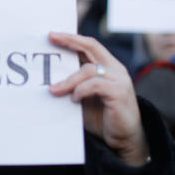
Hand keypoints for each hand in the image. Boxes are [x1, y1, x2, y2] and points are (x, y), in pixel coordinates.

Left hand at [48, 32, 149, 166]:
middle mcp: (115, 69)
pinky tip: (75, 99)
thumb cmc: (102, 118)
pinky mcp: (119, 92)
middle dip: (69, 41)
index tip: (53, 35)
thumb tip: (50, 79)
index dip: (72, 38)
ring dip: (68, 80)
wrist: (124, 140)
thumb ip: (74, 85)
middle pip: (91, 47)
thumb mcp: (85, 97)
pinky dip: (81, 90)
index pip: (90, 46)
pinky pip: (95, 84)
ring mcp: (119, 80)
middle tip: (51, 39)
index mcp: (108, 67)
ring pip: (89, 70)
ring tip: (54, 90)